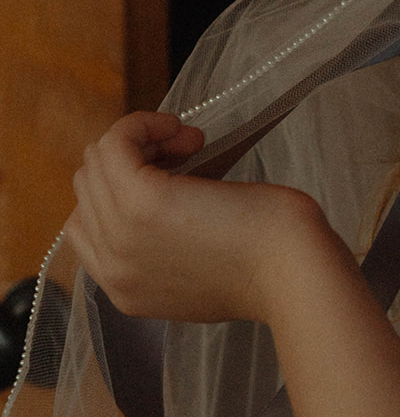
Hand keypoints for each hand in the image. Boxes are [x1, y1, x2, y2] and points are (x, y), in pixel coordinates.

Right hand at [68, 111, 325, 323]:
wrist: (296, 275)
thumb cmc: (269, 265)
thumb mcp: (202, 268)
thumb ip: (164, 248)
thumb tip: (155, 188)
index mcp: (126, 291)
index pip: (86, 224)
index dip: (122, 192)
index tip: (173, 177)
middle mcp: (114, 270)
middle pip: (90, 189)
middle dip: (135, 162)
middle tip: (189, 154)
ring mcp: (122, 236)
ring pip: (99, 162)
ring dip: (143, 140)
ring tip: (192, 143)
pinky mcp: (140, 201)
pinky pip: (115, 142)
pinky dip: (143, 124)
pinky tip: (183, 131)